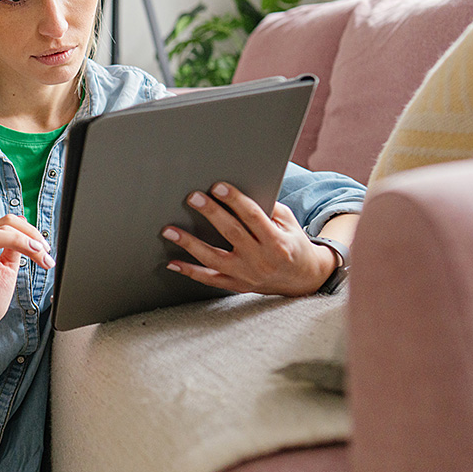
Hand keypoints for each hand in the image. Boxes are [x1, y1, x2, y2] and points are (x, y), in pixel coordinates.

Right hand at [0, 215, 53, 352]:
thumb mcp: (7, 272)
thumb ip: (14, 253)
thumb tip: (30, 237)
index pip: (9, 225)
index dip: (31, 232)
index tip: (46, 250)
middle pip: (3, 224)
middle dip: (30, 235)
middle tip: (45, 252)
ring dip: (17, 239)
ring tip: (35, 250)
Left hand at [161, 182, 335, 296]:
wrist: (303, 279)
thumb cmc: (291, 242)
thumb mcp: (287, 222)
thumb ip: (266, 208)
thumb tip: (237, 191)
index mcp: (276, 242)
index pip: (253, 217)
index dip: (235, 200)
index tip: (218, 186)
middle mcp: (261, 260)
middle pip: (232, 233)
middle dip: (211, 213)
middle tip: (193, 197)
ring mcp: (247, 275)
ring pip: (214, 259)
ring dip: (190, 243)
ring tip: (169, 230)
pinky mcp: (237, 285)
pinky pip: (209, 280)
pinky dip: (190, 271)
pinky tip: (172, 262)